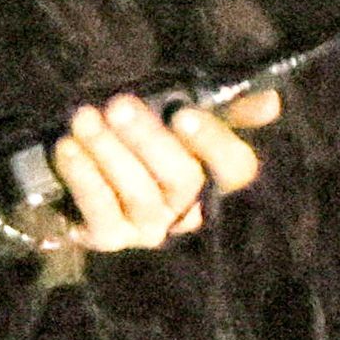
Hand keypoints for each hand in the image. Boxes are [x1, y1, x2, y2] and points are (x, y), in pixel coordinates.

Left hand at [43, 81, 277, 251]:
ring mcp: (148, 228)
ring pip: (140, 194)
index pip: (236, 168)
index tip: (185, 114)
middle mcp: (187, 209)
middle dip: (149, 139)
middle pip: (183, 180)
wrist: (71, 172)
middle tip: (118, 105)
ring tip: (84, 118)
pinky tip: (68, 148)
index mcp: (212, 176)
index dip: (215, 143)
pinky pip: (100, 211)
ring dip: (109, 152)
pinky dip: (83, 176)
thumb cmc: (133, 137)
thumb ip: (222, 107)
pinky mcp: (108, 237)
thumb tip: (271, 102)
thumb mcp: (172, 112)